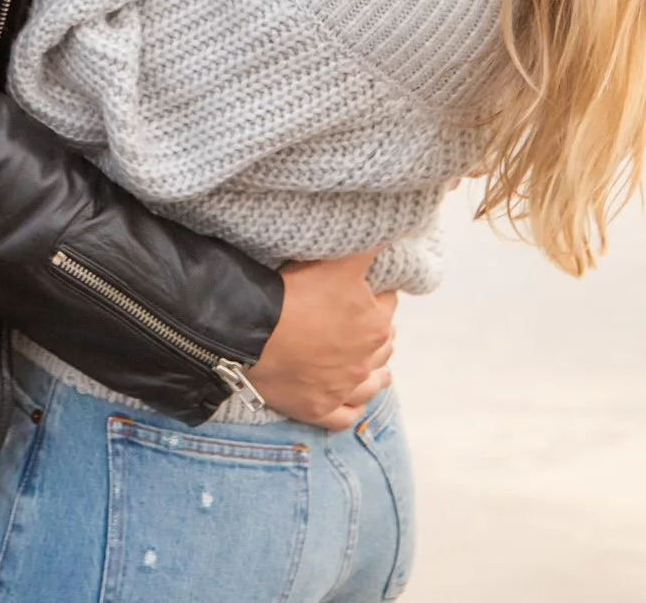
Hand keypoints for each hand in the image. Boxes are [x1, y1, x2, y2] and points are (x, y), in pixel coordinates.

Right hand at [245, 254, 397, 430]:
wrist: (252, 334)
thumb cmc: (294, 294)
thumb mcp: (338, 262)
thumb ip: (369, 247)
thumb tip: (393, 230)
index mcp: (374, 325)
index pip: (388, 302)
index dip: (378, 291)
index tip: (368, 287)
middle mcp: (365, 361)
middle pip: (383, 342)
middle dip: (377, 329)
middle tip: (365, 318)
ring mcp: (342, 388)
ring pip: (371, 383)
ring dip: (376, 372)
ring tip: (377, 365)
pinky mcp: (319, 408)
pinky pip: (345, 416)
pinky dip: (353, 409)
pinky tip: (355, 402)